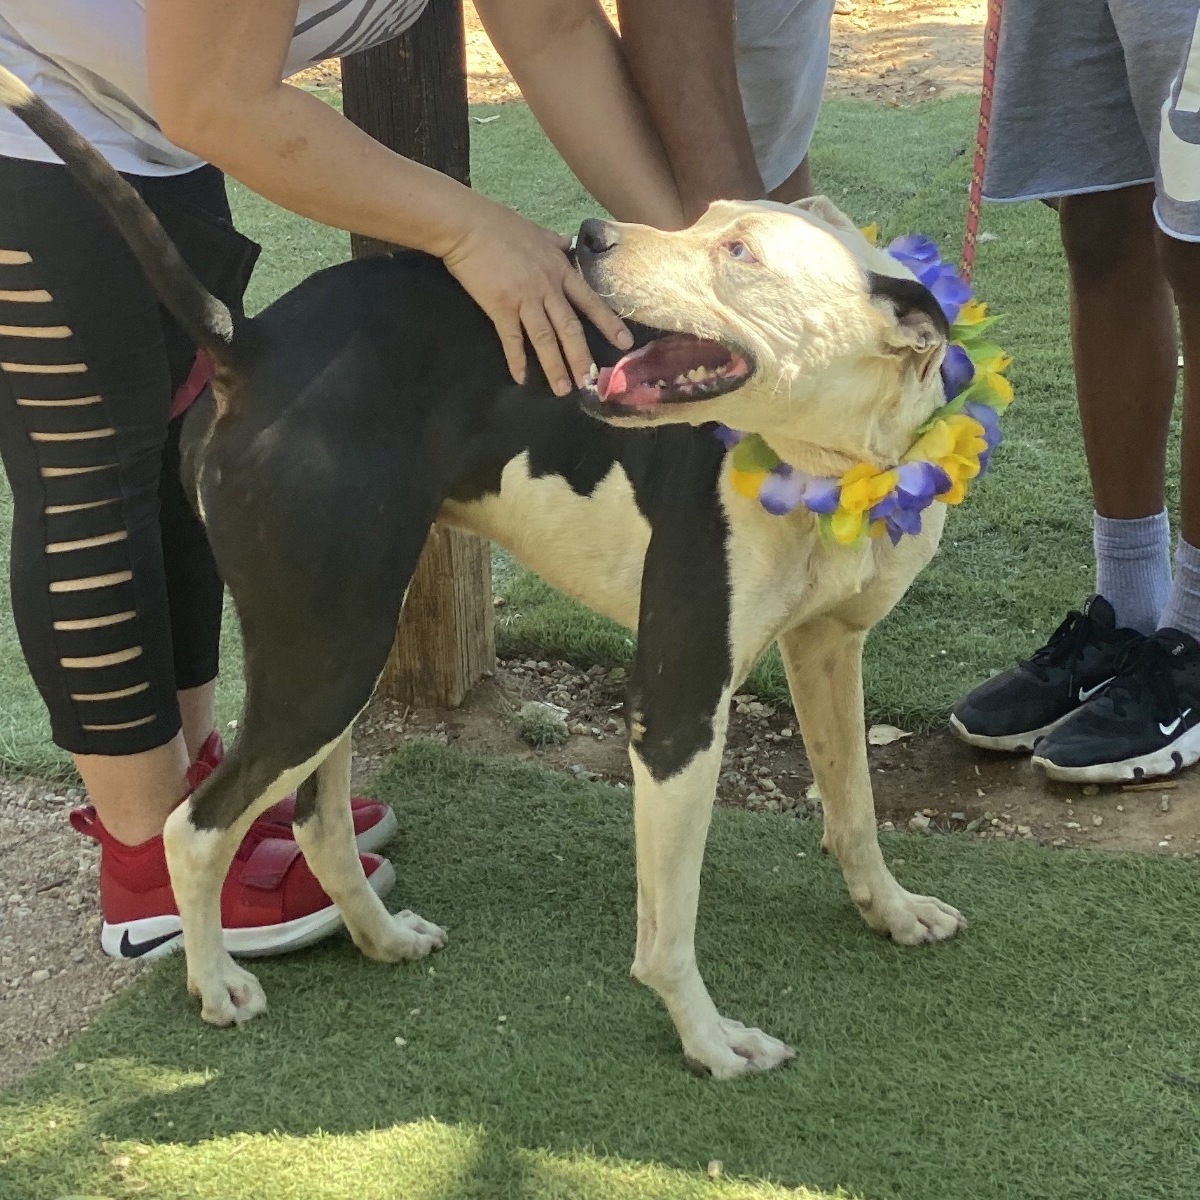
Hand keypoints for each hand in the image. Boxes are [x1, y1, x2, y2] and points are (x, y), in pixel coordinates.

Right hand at [441, 200, 632, 394]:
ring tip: (563, 389)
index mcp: (559, 269)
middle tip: (591, 382)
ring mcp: (524, 298)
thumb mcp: (537, 231)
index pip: (589, 300)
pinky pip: (511, 338)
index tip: (625, 343)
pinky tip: (520, 379)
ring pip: (545, 338)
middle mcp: (547, 287)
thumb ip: (555, 242)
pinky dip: (516, 359)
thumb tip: (568, 242)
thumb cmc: (500, 224)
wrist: (467, 225)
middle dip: (582, 357)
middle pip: (570, 327)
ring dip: (555, 366)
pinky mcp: (500, 306)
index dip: (608, 323)